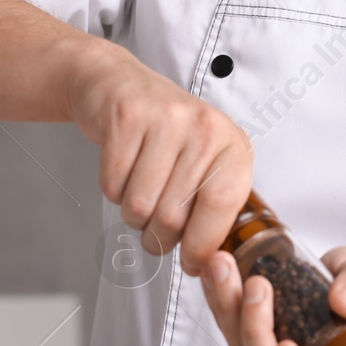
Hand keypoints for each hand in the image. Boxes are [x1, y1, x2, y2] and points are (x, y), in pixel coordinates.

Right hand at [62, 38, 251, 275]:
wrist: (119, 84)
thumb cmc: (167, 133)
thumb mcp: (206, 160)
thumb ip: (216, 205)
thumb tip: (210, 262)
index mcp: (232, 145)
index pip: (221, 208)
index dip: (202, 245)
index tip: (191, 262)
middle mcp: (205, 128)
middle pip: (173, 217)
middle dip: (158, 237)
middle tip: (155, 229)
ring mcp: (165, 120)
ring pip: (139, 206)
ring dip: (133, 214)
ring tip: (140, 190)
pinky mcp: (126, 118)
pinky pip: (112, 185)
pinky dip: (112, 189)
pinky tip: (124, 167)